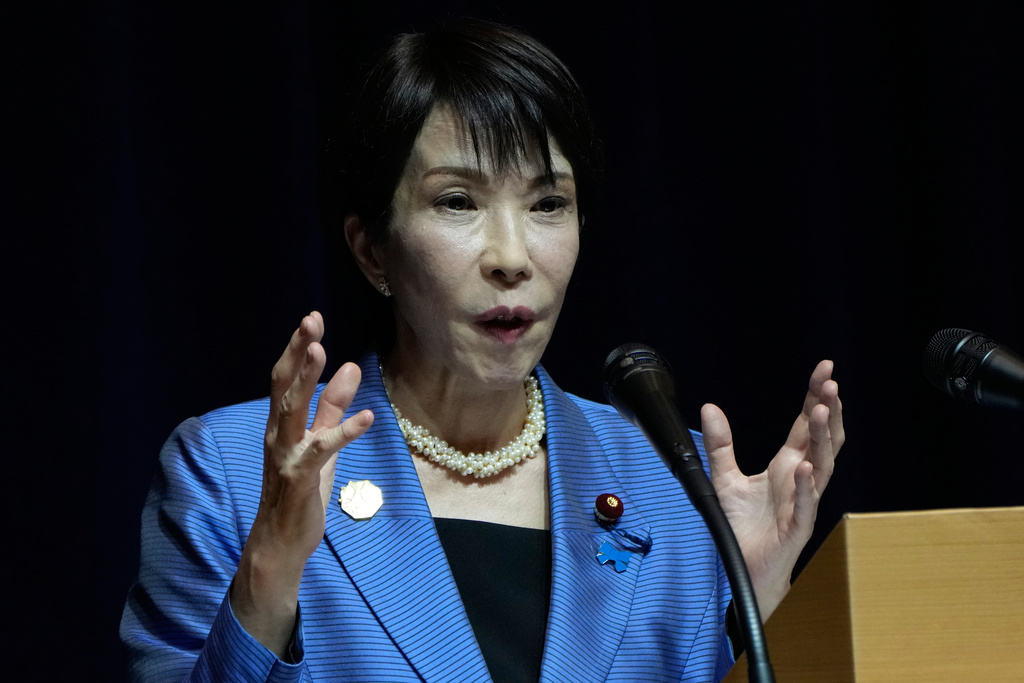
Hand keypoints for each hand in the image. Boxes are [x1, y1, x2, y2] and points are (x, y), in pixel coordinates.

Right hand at [231, 312, 373, 655]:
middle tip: (311, 320)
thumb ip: (334, 407)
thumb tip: (351, 367)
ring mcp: (285, 456)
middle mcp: (277, 434)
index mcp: (281, 424)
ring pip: (292, 410)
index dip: (297, 347)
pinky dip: (343, 432)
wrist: (281, 542)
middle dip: (297, 350)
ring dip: (306, 380)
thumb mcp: (323, 443)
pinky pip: (320, 451)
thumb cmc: (301, 490)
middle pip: (284, 385)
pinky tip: (368, 418)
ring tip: (320, 350)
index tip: (312, 318)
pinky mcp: (299, 479)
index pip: (286, 378)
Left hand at [703, 360, 843, 620]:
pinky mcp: (796, 527)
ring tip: (823, 412)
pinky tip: (804, 468)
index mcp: (788, 464)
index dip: (816, 397)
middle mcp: (801, 478)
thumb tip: (709, 408)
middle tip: (830, 382)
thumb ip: (720, 444)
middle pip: (823, 440)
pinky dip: (805, 486)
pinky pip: (805, 505)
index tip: (824, 370)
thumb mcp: (724, 478)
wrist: (744, 566)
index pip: (806, 424)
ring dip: (822, 439)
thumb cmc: (745, 525)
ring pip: (822, 467)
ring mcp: (803, 501)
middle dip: (828, 411)